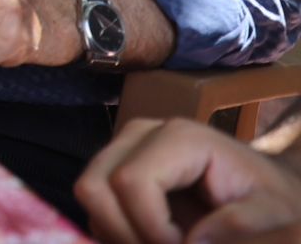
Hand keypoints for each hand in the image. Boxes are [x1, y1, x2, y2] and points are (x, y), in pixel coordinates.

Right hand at [78, 117, 300, 243]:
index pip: (130, 183)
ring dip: (119, 235)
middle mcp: (141, 134)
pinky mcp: (117, 166)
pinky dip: (117, 232)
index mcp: (179, 138)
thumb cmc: (277, 200)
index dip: (151, 228)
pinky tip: (153, 239)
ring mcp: (124, 148)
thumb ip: (242, 225)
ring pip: (89, 197)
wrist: (272, 189)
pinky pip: (96, 205)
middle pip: (95, 187)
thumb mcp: (278, 216)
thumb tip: (192, 242)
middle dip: (125, 234)